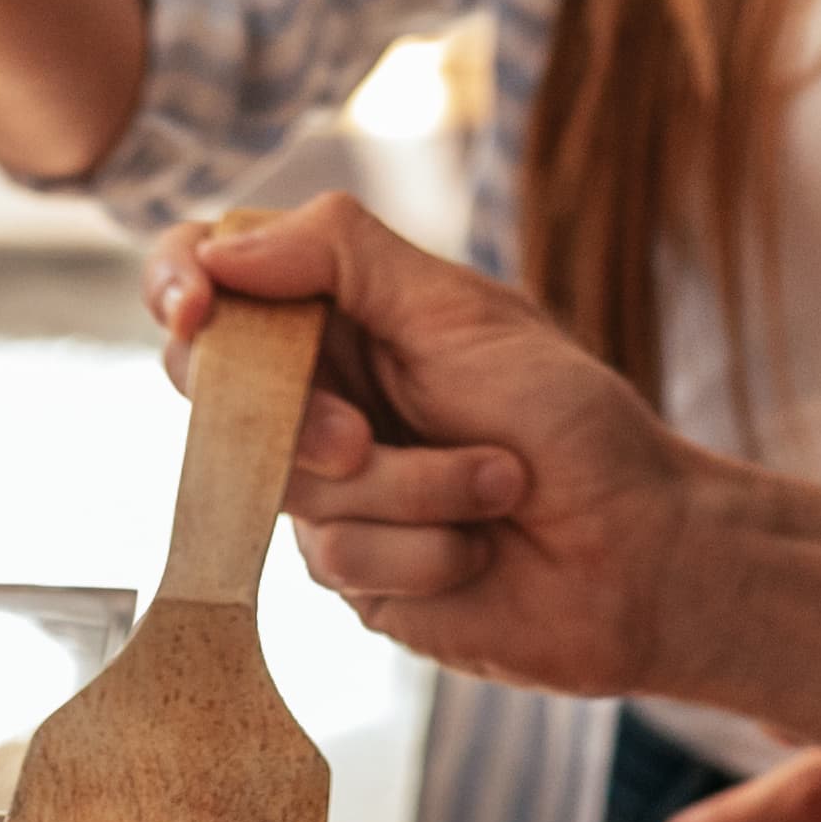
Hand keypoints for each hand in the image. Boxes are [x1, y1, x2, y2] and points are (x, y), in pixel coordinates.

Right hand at [152, 196, 733, 700]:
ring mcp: (331, 489)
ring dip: (410, 490)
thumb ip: (341, 257)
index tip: (196, 309)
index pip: (215, 275)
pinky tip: (481, 548)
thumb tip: (221, 247)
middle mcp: (322, 394)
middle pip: (219, 390)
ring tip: (499, 484)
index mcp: (344, 312)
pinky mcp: (354, 574)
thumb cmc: (571, 418)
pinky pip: (336, 560)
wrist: (642, 551)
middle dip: (298, 420)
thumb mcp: (461, 310)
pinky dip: (424, 550)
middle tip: (364, 440)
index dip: (178, 284)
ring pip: (284, 487)